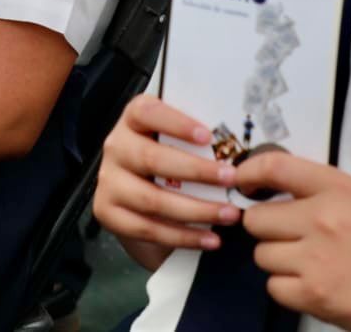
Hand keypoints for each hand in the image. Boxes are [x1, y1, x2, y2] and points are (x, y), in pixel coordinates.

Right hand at [93, 94, 241, 266]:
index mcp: (134, 119)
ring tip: (229, 215)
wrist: (139, 196)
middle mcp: (116, 146)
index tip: (207, 136)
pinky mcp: (108, 212)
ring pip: (152, 199)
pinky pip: (147, 228)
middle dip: (196, 171)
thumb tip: (242, 151)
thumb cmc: (169, 160)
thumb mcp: (178, 141)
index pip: (147, 112)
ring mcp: (108, 181)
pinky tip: (209, 239)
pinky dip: (182, 236)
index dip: (176, 123)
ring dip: (196, 210)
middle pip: (151, 158)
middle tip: (231, 179)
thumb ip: (197, 140)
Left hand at [239, 152, 350, 326]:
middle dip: (268, 231)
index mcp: (336, 188)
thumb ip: (311, 189)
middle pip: (255, 219)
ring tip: (309, 263)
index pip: (275, 167)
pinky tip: (312, 283)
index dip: (247, 173)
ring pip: (261, 255)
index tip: (242, 182)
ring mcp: (317, 257)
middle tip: (293, 239)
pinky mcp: (313, 293)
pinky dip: (287, 289)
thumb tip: (258, 186)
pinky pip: (272, 286)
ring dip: (278, 262)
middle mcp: (324, 218)